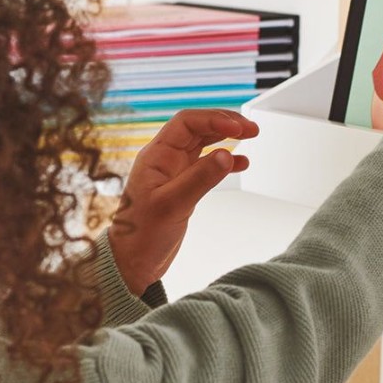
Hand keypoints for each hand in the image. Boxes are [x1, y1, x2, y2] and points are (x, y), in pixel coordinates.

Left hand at [107, 109, 259, 294]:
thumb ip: (200, 179)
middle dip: (225, 123)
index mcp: (156, 157)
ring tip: (250, 136)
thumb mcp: (172, 206)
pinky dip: (226, 160)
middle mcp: (165, 159)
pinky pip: (207, 164)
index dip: (214, 120)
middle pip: (198, 128)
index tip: (238, 127)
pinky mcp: (183, 186)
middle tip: (251, 128)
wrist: (131, 262)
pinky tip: (241, 162)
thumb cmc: (141, 236)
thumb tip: (227, 155)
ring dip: (227, 137)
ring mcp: (174, 172)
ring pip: (204, 143)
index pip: (187, 123)